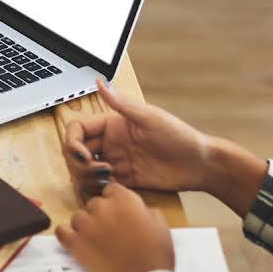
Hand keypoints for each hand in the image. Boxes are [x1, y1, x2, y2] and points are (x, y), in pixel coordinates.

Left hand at [57, 184, 174, 271]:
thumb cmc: (155, 255)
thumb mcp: (160, 226)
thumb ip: (145, 211)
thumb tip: (138, 210)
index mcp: (124, 200)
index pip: (111, 189)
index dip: (115, 201)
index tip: (118, 212)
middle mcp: (103, 208)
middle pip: (94, 204)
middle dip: (101, 214)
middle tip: (110, 230)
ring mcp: (87, 226)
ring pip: (78, 217)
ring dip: (85, 225)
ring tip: (95, 239)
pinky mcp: (75, 244)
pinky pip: (61, 232)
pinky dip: (66, 234)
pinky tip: (74, 240)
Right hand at [65, 79, 210, 196]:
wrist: (199, 165)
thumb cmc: (180, 137)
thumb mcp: (150, 118)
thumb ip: (122, 103)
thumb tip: (100, 82)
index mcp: (112, 124)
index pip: (77, 130)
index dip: (72, 143)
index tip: (83, 155)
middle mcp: (111, 143)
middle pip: (76, 153)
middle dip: (79, 164)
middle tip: (100, 171)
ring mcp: (116, 162)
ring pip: (84, 172)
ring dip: (88, 178)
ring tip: (108, 180)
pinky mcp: (124, 180)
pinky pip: (99, 186)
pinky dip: (99, 189)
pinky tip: (113, 189)